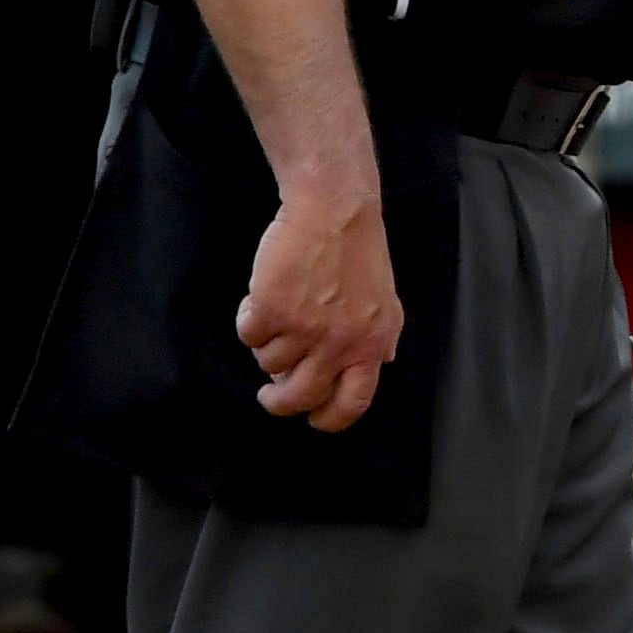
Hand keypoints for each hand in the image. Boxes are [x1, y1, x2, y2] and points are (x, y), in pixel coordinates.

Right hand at [239, 190, 400, 430]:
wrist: (336, 213)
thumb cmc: (358, 256)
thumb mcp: (384, 305)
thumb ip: (377, 340)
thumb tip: (373, 370)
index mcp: (372, 345)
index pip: (352, 403)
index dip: (328, 419)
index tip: (312, 419)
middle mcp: (340, 343)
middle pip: (300, 397)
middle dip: (279, 403)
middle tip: (269, 395)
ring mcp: (305, 328)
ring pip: (269, 363)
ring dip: (267, 345)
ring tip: (279, 314)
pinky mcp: (272, 309)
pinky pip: (248, 335)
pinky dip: (248, 319)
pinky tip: (261, 298)